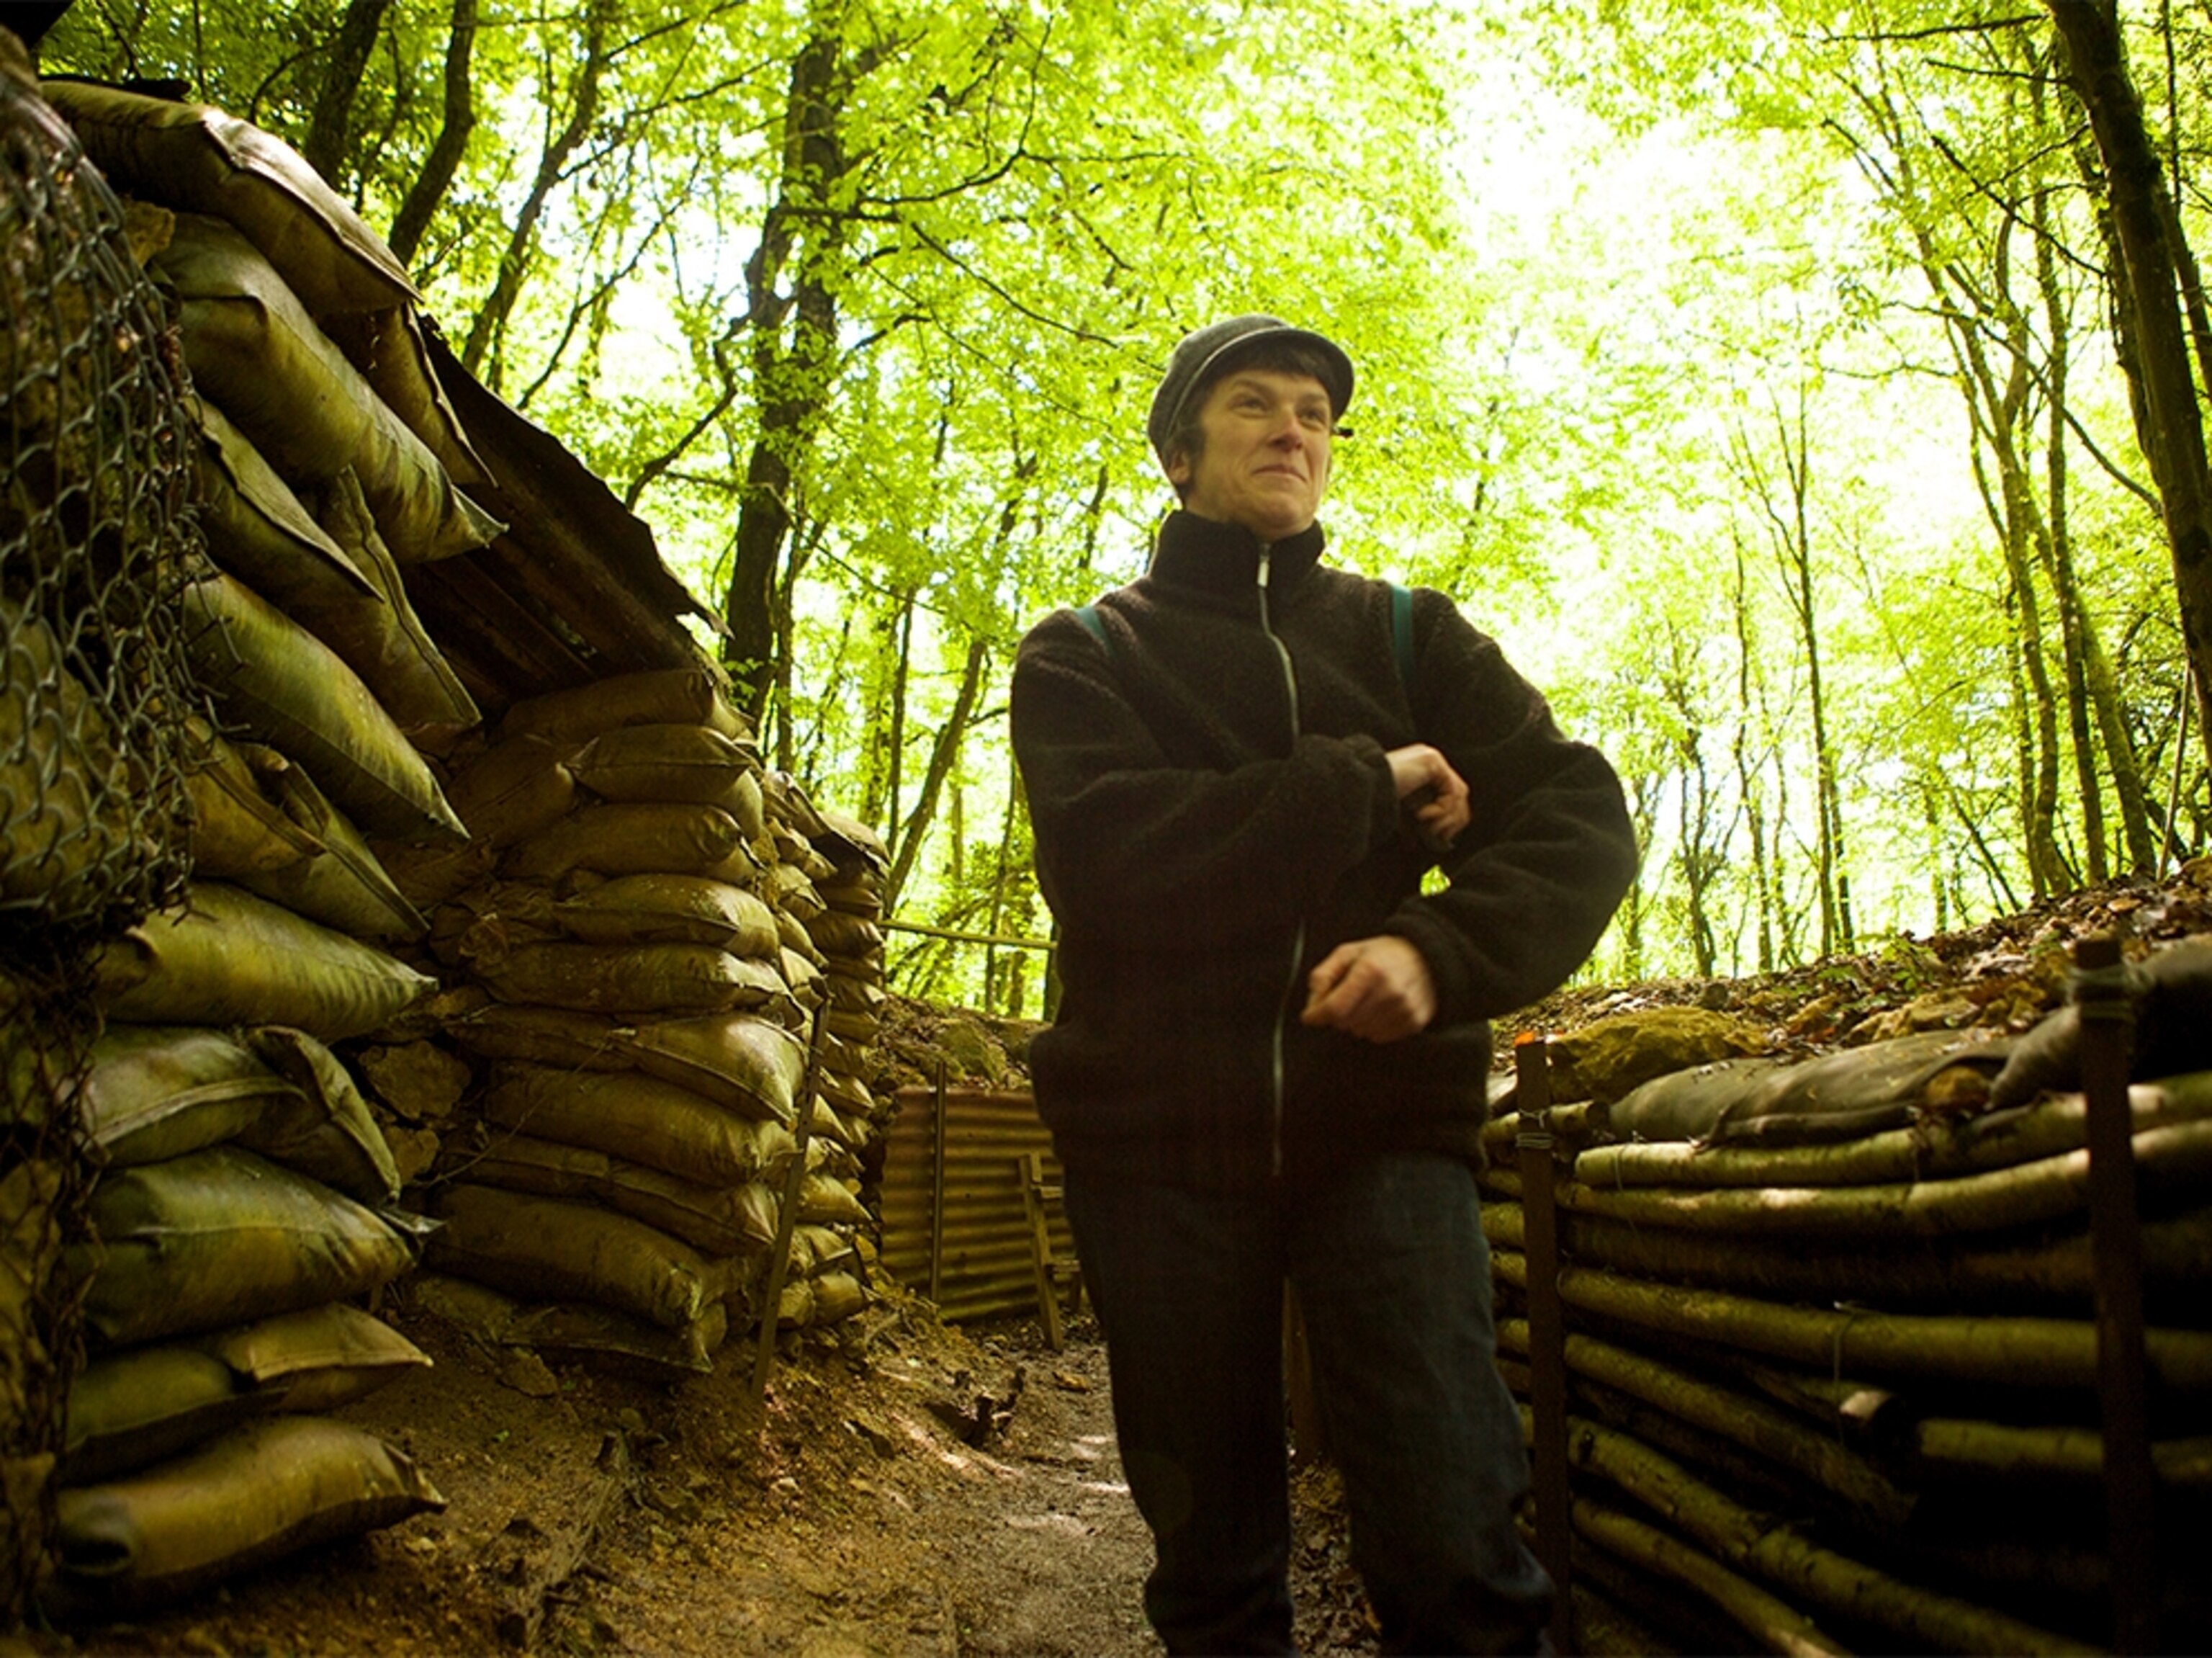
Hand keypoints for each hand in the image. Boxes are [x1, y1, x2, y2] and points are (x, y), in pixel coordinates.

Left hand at [1300, 935, 1436, 1042]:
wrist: (1427, 958)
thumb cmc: (1383, 955)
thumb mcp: (1348, 952)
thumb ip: (1324, 974)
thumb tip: (1313, 1003)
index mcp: (1371, 970)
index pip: (1335, 1008)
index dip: (1316, 1015)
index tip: (1309, 1016)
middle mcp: (1390, 991)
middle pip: (1344, 1022)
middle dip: (1338, 1013)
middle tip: (1347, 997)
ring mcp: (1404, 1009)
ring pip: (1360, 1032)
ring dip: (1356, 1021)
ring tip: (1368, 1000)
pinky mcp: (1414, 1022)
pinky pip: (1379, 1037)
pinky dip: (1373, 1027)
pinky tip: (1381, 1009)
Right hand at [1386, 743, 1468, 848]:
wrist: (1362, 789)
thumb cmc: (1376, 803)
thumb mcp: (1404, 815)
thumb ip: (1420, 823)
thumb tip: (1434, 844)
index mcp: (1423, 772)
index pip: (1450, 795)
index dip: (1450, 819)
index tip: (1441, 839)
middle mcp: (1429, 762)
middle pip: (1459, 794)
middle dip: (1453, 820)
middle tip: (1439, 837)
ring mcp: (1431, 758)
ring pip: (1459, 794)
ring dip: (1447, 818)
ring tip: (1429, 829)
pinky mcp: (1432, 760)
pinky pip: (1450, 790)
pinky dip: (1441, 809)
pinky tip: (1422, 815)